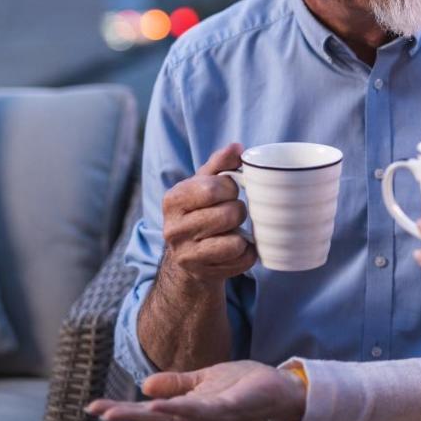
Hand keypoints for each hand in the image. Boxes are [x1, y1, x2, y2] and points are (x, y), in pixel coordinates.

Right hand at [87, 360, 306, 420]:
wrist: (275, 386)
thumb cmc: (239, 385)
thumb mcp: (201, 380)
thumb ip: (175, 384)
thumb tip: (144, 385)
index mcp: (185, 409)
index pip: (148, 412)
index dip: (121, 410)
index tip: (93, 407)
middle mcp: (193, 418)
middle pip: (154, 419)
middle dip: (125, 415)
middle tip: (96, 411)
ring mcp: (210, 415)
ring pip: (173, 417)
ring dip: (147, 415)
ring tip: (119, 412)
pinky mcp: (228, 408)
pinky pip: (201, 411)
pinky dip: (181, 410)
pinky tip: (163, 408)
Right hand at [160, 143, 255, 290]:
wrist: (188, 256)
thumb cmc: (200, 210)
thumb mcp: (204, 183)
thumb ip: (220, 163)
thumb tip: (237, 147)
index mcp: (173, 200)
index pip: (214, 188)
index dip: (231, 187)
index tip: (229, 191)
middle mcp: (173, 229)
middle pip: (229, 214)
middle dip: (238, 210)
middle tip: (232, 213)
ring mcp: (187, 255)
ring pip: (235, 241)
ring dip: (242, 233)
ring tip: (232, 230)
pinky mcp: (204, 273)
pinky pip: (243, 259)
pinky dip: (247, 252)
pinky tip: (236, 247)